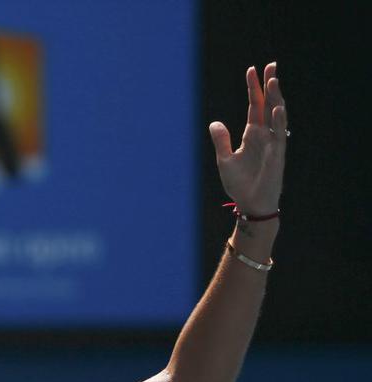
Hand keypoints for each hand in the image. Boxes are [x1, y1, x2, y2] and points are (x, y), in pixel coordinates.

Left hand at [209, 62, 287, 215]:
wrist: (250, 203)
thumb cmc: (239, 184)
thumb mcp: (225, 160)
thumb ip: (221, 140)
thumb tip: (215, 122)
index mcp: (252, 133)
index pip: (255, 105)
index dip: (253, 88)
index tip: (252, 70)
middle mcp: (264, 134)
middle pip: (268, 104)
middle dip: (269, 85)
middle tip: (270, 65)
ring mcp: (272, 143)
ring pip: (276, 115)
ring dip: (275, 98)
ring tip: (273, 80)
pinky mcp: (277, 154)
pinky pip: (279, 135)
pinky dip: (278, 121)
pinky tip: (277, 108)